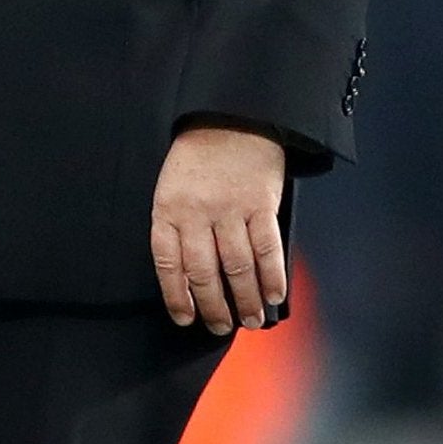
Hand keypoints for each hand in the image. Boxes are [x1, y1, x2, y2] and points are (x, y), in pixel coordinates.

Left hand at [150, 123, 287, 333]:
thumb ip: (178, 224)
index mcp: (167, 208)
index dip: (176, 295)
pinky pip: (267, 249)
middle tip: (221, 327)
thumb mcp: (172, 186)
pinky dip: (272, 276)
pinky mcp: (261, 205)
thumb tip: (189, 274)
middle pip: (204, 272)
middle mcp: (196, 212)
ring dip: (246, 299)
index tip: (185, 319)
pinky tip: (275, 295)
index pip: (168, 262)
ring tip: (251, 319)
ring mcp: (230, 209)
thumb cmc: (196, 156)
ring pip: (237, 267)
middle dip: (213, 306)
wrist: (229, 116)